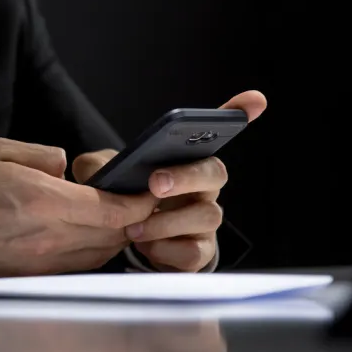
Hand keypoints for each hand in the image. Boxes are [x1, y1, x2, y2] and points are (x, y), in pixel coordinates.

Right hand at [0, 138, 158, 281]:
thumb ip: (43, 156)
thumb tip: (67, 166)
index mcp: (44, 203)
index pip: (114, 211)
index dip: (139, 201)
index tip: (146, 190)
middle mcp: (50, 240)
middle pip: (114, 236)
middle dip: (132, 218)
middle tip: (133, 198)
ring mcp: (42, 265)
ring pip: (99, 254)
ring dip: (112, 235)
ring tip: (107, 214)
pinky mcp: (32, 278)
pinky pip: (76, 265)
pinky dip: (89, 249)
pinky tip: (78, 233)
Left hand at [72, 90, 267, 271]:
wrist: (128, 246)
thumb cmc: (124, 201)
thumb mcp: (105, 178)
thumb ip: (97, 168)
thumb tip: (99, 169)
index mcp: (185, 160)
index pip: (217, 131)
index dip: (237, 114)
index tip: (254, 99)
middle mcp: (204, 187)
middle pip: (215, 172)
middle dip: (186, 176)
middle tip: (156, 183)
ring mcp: (205, 220)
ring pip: (206, 215)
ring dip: (166, 221)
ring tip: (135, 227)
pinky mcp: (199, 252)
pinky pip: (193, 252)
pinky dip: (166, 250)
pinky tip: (147, 246)